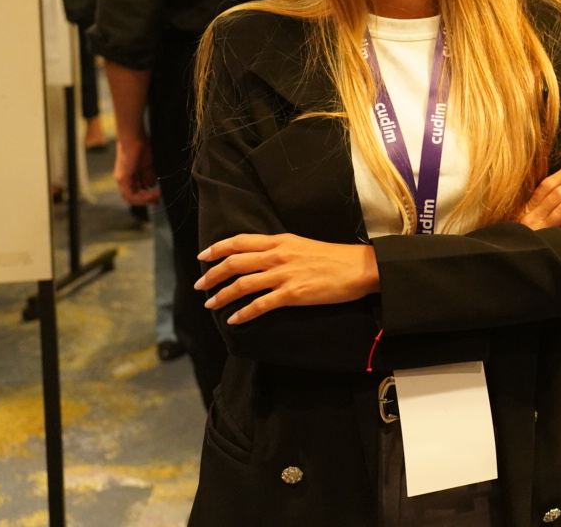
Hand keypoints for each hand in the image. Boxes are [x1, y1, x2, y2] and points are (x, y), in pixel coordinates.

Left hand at [112, 132, 159, 205]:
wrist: (134, 136)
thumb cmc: (142, 146)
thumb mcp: (148, 165)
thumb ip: (148, 177)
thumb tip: (150, 187)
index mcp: (128, 176)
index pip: (135, 193)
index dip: (146, 198)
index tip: (158, 197)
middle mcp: (122, 180)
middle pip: (132, 198)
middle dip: (146, 201)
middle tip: (158, 200)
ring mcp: (121, 179)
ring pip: (131, 198)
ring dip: (145, 200)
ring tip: (158, 196)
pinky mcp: (122, 178)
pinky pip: (130, 194)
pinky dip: (143, 196)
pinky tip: (154, 192)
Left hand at [196, 234, 379, 324]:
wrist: (360, 267)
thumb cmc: (335, 257)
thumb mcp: (303, 245)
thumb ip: (282, 249)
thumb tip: (262, 258)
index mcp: (281, 240)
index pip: (240, 241)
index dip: (218, 248)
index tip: (203, 256)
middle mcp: (278, 255)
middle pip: (235, 263)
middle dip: (213, 274)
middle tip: (200, 286)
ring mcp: (284, 274)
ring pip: (243, 284)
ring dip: (222, 295)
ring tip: (211, 304)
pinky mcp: (293, 293)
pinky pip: (260, 305)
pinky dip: (244, 313)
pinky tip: (234, 319)